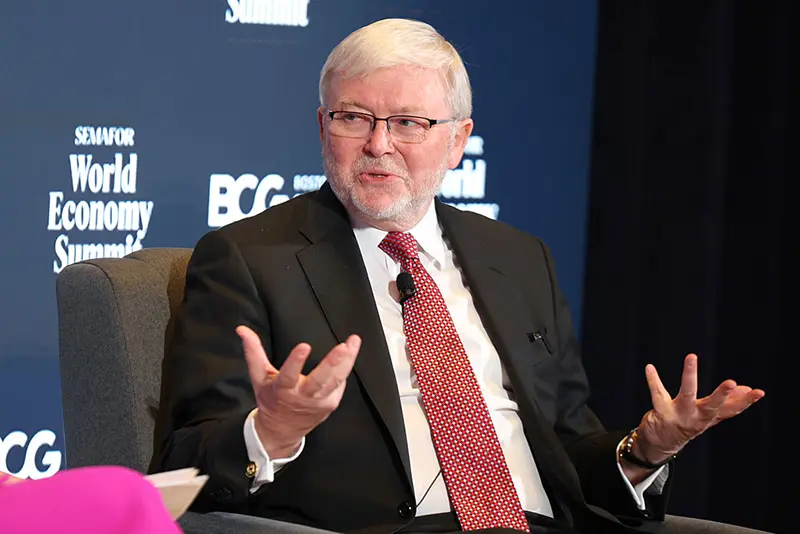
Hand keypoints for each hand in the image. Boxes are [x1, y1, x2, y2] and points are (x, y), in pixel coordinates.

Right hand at [237, 326, 361, 458]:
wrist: (281, 430)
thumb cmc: (271, 399)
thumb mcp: (258, 377)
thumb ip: (253, 351)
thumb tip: (242, 330)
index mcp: (283, 390)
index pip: (288, 375)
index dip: (295, 362)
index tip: (304, 346)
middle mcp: (303, 397)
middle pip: (320, 381)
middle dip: (332, 364)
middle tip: (342, 348)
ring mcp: (319, 402)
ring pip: (335, 381)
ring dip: (346, 362)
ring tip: (353, 343)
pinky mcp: (331, 404)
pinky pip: (340, 384)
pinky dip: (346, 368)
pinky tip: (351, 352)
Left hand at [635, 353, 764, 463]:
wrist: (660, 444)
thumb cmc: (687, 424)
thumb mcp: (708, 415)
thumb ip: (726, 402)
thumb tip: (745, 388)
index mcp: (709, 416)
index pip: (731, 409)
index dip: (745, 401)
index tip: (759, 392)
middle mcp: (696, 417)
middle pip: (712, 406)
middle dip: (722, 394)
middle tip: (732, 382)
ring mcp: (679, 416)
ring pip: (686, 394)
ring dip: (690, 376)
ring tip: (691, 357)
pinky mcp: (662, 413)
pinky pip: (657, 393)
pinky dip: (653, 379)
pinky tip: (649, 367)